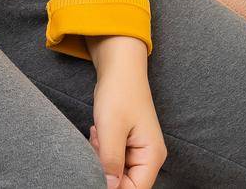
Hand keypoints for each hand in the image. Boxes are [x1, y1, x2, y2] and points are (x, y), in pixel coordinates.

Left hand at [87, 37, 165, 187]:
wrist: (119, 68)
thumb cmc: (118, 93)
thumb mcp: (110, 127)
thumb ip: (111, 160)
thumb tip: (109, 187)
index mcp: (152, 156)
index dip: (114, 188)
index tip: (94, 174)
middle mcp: (149, 157)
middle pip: (125, 182)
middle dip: (105, 170)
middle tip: (96, 145)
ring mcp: (138, 151)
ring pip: (116, 171)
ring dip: (101, 158)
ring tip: (97, 135)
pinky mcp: (127, 144)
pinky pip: (112, 158)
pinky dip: (101, 150)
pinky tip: (97, 132)